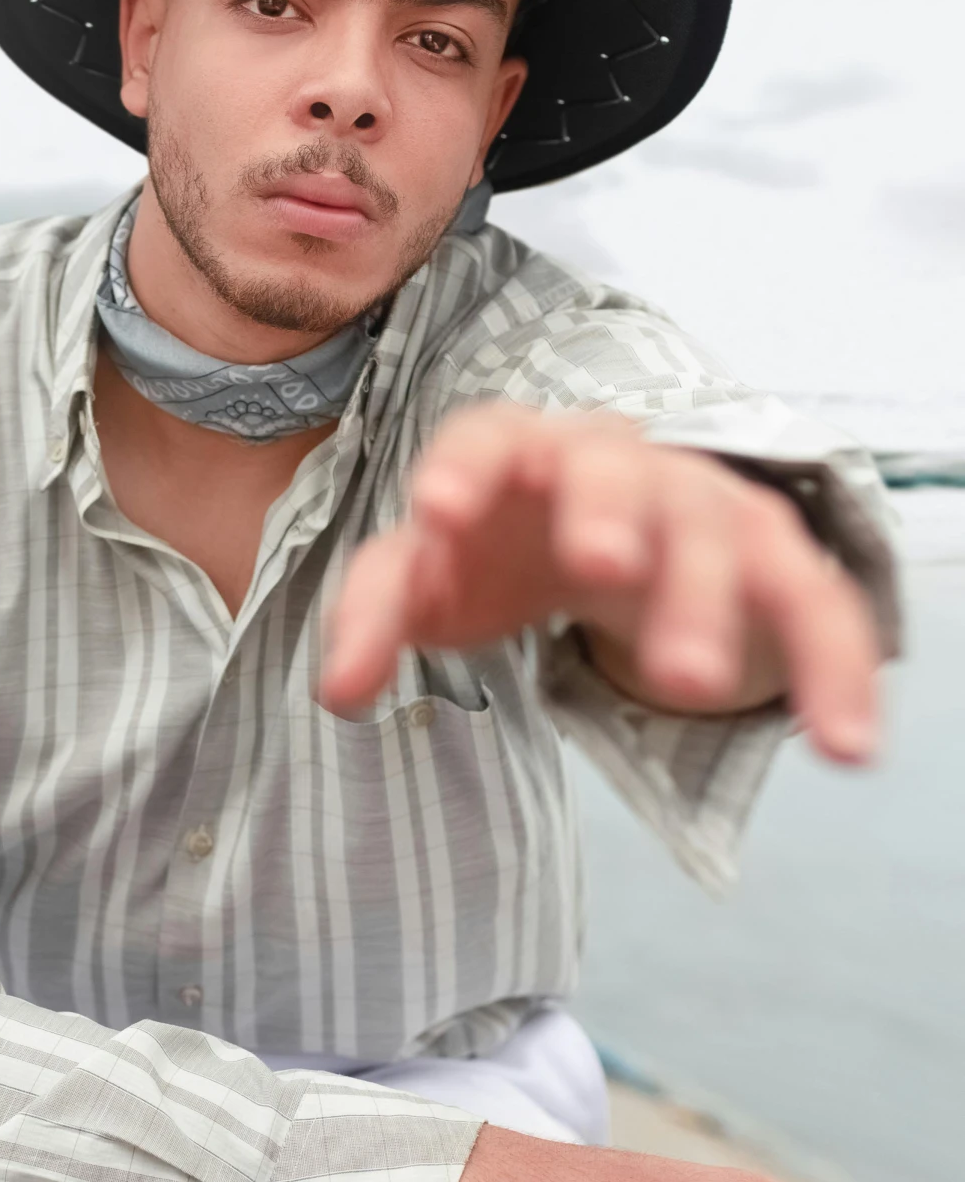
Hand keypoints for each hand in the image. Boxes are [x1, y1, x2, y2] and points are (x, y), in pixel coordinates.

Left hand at [319, 401, 880, 761]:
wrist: (602, 538)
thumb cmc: (497, 547)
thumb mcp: (428, 577)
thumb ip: (378, 614)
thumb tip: (339, 689)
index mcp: (514, 449)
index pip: (486, 435)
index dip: (463, 467)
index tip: (437, 512)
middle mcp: (614, 463)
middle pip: (615, 469)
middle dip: (606, 511)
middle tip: (600, 564)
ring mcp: (700, 505)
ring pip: (714, 534)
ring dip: (703, 603)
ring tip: (685, 682)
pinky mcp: (772, 562)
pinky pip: (813, 605)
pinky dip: (832, 671)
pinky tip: (842, 747)